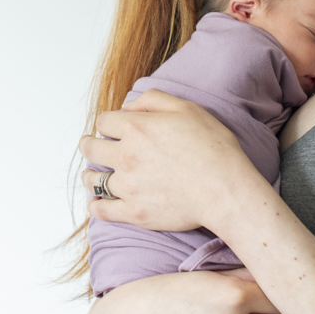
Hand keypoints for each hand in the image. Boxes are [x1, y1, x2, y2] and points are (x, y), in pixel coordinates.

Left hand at [78, 89, 267, 233]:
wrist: (225, 190)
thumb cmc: (213, 148)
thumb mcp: (187, 109)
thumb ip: (153, 100)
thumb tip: (128, 106)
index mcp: (136, 127)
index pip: (103, 121)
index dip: (107, 123)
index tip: (111, 128)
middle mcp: (126, 156)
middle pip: (91, 148)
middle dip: (89, 144)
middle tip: (91, 146)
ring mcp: (128, 186)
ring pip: (93, 180)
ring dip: (89, 175)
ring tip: (90, 176)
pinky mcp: (134, 213)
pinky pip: (101, 210)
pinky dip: (95, 206)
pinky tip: (96, 202)